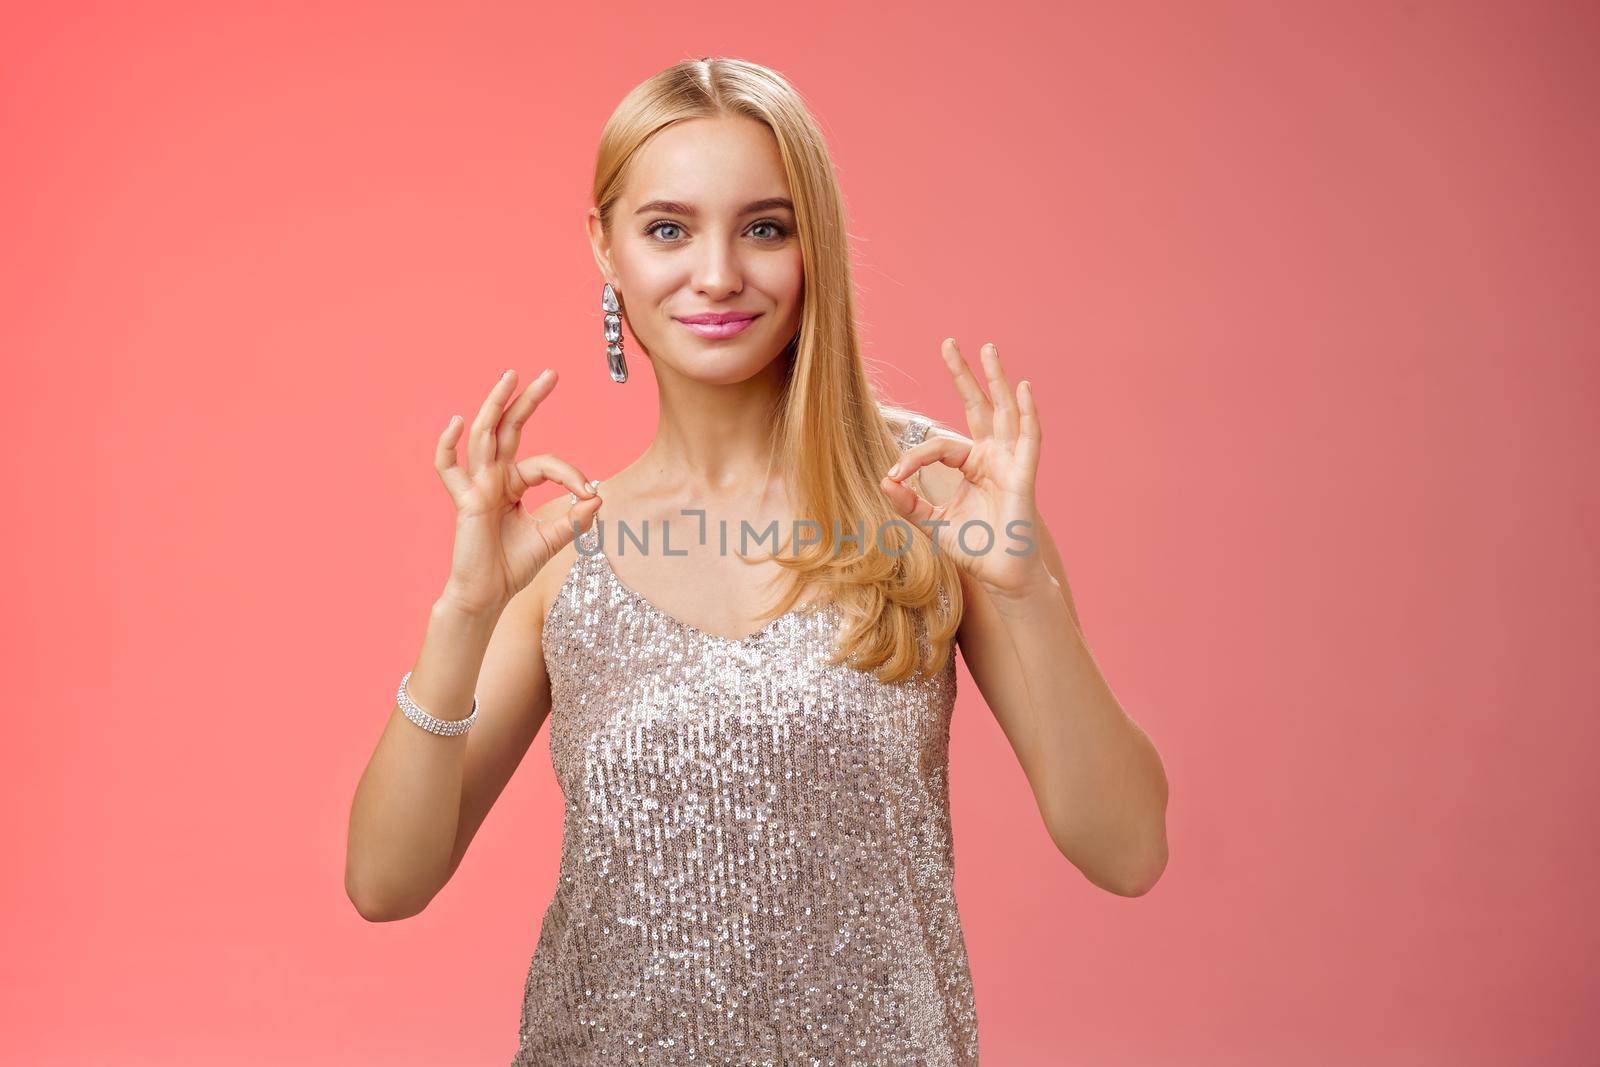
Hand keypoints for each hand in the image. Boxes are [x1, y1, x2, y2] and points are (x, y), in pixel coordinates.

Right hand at [433, 368, 601, 613]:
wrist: (488, 595)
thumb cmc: (513, 567)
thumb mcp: (552, 539)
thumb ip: (574, 519)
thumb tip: (598, 497)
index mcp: (514, 484)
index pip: (546, 463)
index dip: (570, 474)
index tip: (589, 494)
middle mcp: (494, 478)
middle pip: (511, 429)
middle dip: (530, 400)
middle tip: (551, 373)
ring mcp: (478, 486)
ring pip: (485, 436)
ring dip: (496, 404)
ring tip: (510, 376)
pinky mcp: (466, 501)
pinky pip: (448, 469)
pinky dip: (447, 445)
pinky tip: (457, 422)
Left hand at [880, 339, 1047, 599]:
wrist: (1001, 576)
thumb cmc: (975, 549)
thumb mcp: (933, 522)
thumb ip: (910, 503)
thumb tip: (884, 480)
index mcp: (972, 465)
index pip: (939, 445)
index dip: (913, 458)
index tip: (893, 477)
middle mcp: (992, 457)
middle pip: (978, 406)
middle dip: (964, 375)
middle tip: (948, 343)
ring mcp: (1010, 463)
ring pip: (1004, 412)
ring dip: (996, 380)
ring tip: (988, 349)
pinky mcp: (1024, 476)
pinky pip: (1029, 438)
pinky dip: (1028, 413)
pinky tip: (1023, 387)